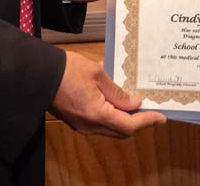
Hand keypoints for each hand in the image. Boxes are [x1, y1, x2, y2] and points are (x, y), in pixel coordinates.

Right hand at [50, 50, 166, 137]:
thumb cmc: (66, 70)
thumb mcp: (97, 74)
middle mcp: (90, 125)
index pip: (129, 125)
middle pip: (121, 130)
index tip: (160, 117)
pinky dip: (112, 115)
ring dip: (125, 118)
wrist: (39, 74)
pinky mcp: (76, 121)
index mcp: (97, 114)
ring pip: (111, 128)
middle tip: (150, 109)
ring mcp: (82, 125)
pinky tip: (115, 98)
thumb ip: (117, 91)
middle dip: (138, 121)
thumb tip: (134, 102)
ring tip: (135, 102)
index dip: (147, 121)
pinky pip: (100, 123)